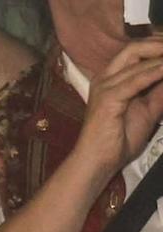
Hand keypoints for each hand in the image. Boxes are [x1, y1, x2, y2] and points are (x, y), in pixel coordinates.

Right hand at [77, 38, 162, 178]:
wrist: (99, 163)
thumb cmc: (118, 140)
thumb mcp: (149, 110)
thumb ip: (160, 92)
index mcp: (112, 79)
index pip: (137, 51)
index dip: (158, 47)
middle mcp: (106, 78)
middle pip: (135, 48)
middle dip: (160, 44)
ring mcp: (105, 87)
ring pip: (138, 60)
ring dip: (162, 58)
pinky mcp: (108, 98)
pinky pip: (137, 80)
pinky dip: (156, 72)